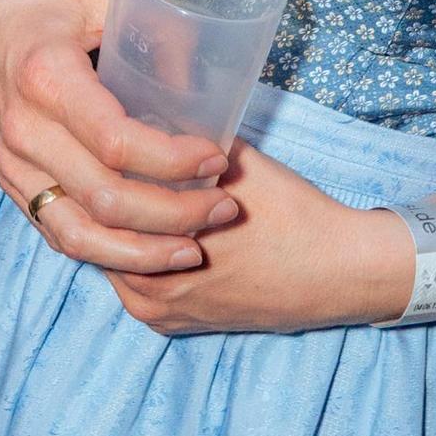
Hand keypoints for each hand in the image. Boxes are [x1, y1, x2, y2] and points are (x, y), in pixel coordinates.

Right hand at [0, 0, 239, 271]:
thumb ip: (160, 25)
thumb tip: (210, 85)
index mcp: (45, 77)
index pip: (115, 143)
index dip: (174, 161)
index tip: (218, 157)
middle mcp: (23, 129)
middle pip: (105, 199)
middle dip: (175, 214)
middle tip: (226, 207)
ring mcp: (12, 161)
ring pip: (80, 234)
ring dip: (144, 251)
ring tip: (196, 248)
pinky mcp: (11, 179)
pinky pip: (60, 233)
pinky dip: (109, 254)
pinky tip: (151, 252)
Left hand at [102, 142, 414, 335]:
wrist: (341, 272)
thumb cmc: (292, 215)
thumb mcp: (235, 165)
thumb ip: (185, 145)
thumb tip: (149, 109)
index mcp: (158, 251)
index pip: (97, 208)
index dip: (94, 171)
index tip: (97, 143)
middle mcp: (151, 294)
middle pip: (100, 240)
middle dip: (104, 202)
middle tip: (107, 164)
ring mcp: (163, 315)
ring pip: (116, 264)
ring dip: (121, 231)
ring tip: (130, 192)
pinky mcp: (179, 325)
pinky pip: (139, 286)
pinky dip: (139, 256)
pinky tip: (151, 226)